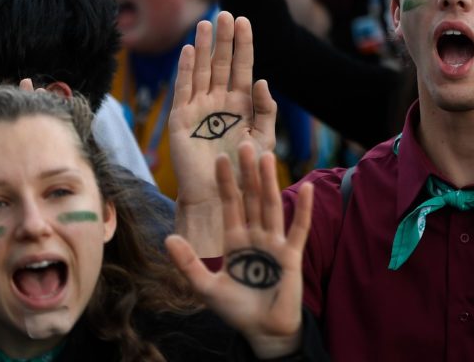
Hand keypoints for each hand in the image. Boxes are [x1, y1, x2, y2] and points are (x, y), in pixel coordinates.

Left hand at [167, 144, 313, 358]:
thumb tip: (168, 238)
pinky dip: (302, 209)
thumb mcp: (206, 287)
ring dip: (269, 181)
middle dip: (248, 172)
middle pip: (251, 198)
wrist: (262, 331)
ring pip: (271, 206)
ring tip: (267, 156)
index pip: (230, 204)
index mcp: (235, 240)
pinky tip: (305, 187)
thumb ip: (188, 263)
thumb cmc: (236, 310)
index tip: (220, 157)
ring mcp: (274, 243)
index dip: (225, 182)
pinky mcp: (291, 255)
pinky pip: (298, 228)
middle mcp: (255, 235)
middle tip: (245, 143)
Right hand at [169, 13, 277, 237]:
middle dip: (224, 39)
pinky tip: (187, 50)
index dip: (243, 44)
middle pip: (221, 63)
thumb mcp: (263, 139)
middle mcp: (220, 102)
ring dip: (202, 47)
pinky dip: (185, 70)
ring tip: (206, 23)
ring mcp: (200, 108)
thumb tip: (263, 81)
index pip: (242, 67)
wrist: (220, 196)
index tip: (245, 20)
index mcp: (241, 104)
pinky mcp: (182, 119)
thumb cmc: (245, 171)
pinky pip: (184, 90)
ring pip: (202, 71)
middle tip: (226, 14)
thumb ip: (265, 110)